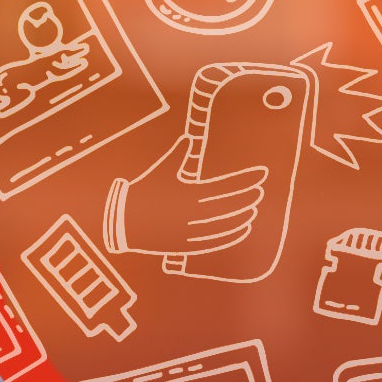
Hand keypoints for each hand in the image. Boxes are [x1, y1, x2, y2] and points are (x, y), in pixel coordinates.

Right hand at [103, 133, 265, 255]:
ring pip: (225, 224)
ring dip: (242, 216)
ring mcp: (190, 230)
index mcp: (188, 192)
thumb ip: (178, 155)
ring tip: (253, 210)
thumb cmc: (142, 192)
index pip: (225, 186)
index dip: (245, 180)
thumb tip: (189, 137)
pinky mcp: (186, 244)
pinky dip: (231, 235)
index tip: (261, 175)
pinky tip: (242, 228)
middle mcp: (192, 213)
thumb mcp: (160, 170)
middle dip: (247, 198)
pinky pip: (215, 241)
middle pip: (229, 206)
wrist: (121, 220)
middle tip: (259, 192)